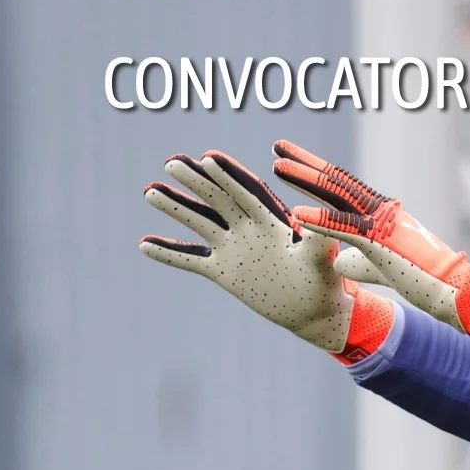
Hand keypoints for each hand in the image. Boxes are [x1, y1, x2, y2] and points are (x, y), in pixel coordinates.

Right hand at [139, 150, 393, 363]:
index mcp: (272, 223)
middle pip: (218, 200)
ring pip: (200, 224)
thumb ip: (318, 241)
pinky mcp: (224, 272)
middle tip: (172, 162)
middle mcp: (249, 231)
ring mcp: (234, 249)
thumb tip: (318, 220)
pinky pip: (192, 260)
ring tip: (149, 190)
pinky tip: (144, 243)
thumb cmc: (324, 283)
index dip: (229, 176)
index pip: (247, 194)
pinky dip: (170, 252)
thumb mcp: (322, 260)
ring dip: (175, 208)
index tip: (208, 158)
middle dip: (196, 182)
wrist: (313, 311)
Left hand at [269, 140, 469, 350]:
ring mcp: (382, 223)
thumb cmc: (420, 279)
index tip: (289, 158)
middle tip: (278, 146)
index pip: (342, 186)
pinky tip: (297, 212)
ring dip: (307, 180)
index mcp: (380, 213)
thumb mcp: (378, 266)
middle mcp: (381, 209)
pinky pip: (346, 227)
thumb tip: (331, 260)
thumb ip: (353, 259)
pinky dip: (320, 219)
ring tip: (278, 166)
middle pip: (337, 180)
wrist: (452, 288)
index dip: (314, 170)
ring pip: (339, 194)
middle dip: (305, 162)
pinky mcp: (383, 242)